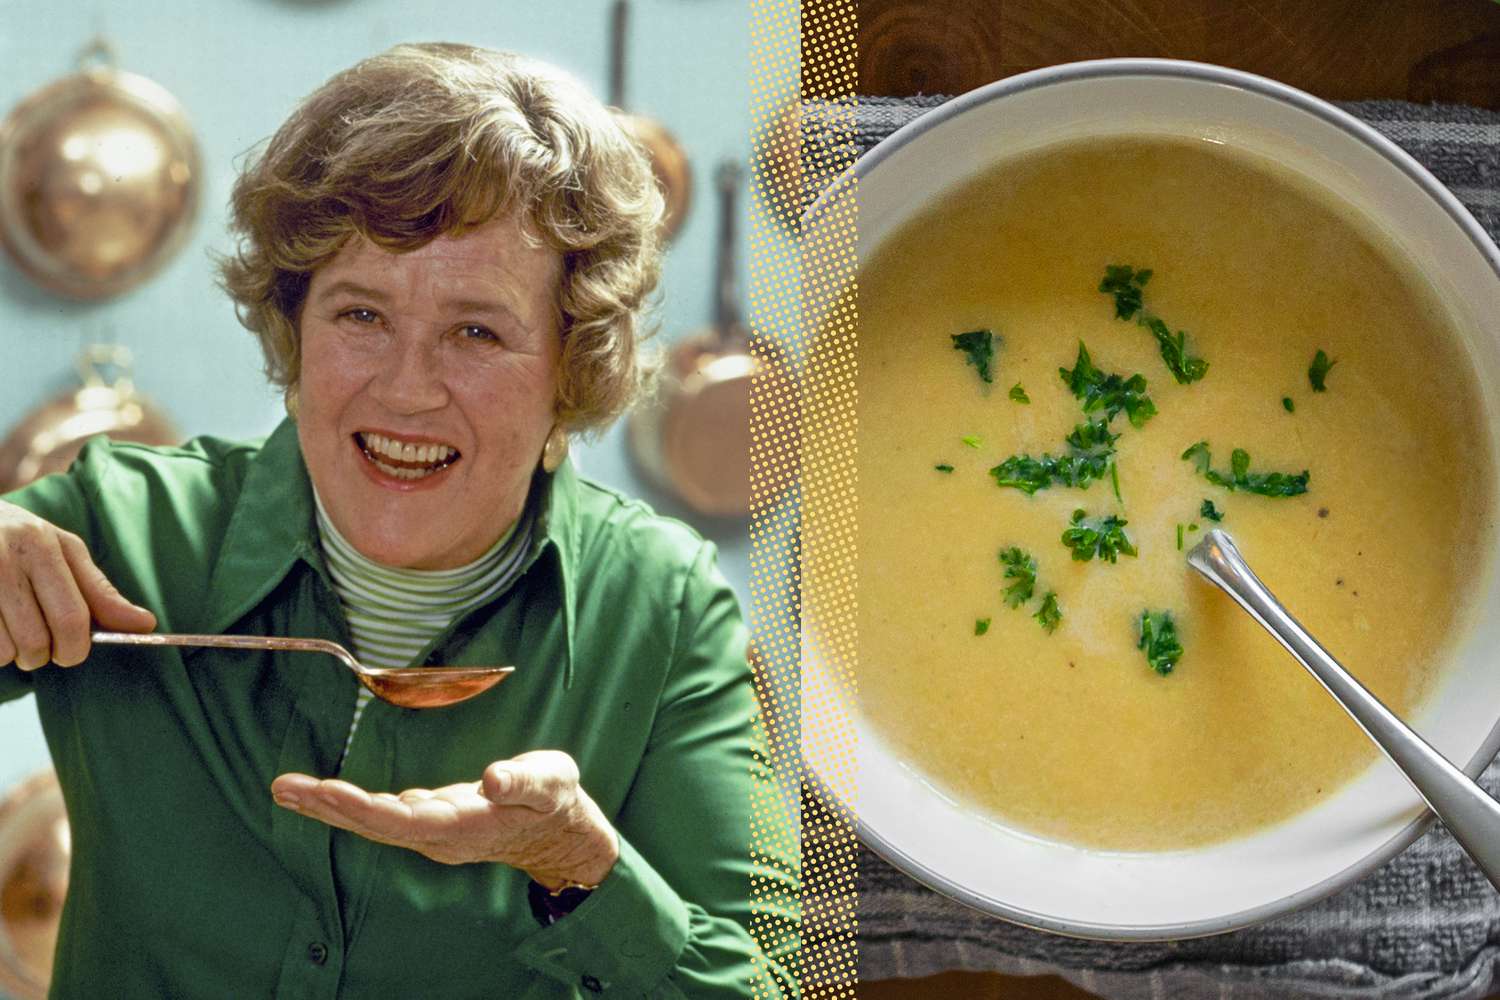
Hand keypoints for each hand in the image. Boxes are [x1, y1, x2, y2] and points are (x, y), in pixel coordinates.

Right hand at [0, 501, 156, 669]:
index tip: (71, 652)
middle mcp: (4, 558)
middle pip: (37, 641)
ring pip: (3, 651)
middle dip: (43, 656)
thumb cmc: (18, 539)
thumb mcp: (60, 552)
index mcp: (41, 545)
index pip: (71, 617)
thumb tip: (146, 625)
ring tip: (7, 629)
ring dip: (10, 654)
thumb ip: (99, 591)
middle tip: (38, 647)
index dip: (76, 648)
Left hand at [270, 750, 620, 887]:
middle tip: (284, 787)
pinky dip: (349, 805)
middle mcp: (439, 835)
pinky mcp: (431, 821)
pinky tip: (326, 796)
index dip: (359, 807)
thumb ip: (523, 781)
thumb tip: (491, 778)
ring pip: (372, 822)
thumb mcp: (551, 783)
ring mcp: (433, 831)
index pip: (399, 819)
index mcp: (463, 825)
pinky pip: (381, 816)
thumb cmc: (555, 802)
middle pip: (373, 824)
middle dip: (327, 806)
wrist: (561, 834)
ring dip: (329, 807)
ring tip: (288, 789)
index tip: (324, 790)